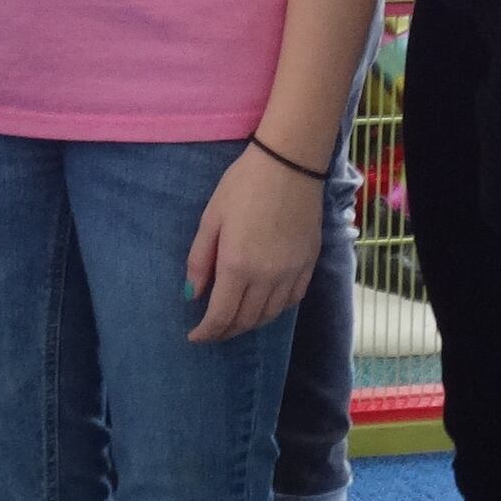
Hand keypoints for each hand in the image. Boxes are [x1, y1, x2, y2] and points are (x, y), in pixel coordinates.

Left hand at [184, 147, 322, 343]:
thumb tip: (192, 295)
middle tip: (211, 330)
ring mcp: (291, 273)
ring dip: (249, 323)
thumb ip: (199, 260)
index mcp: (237, 267)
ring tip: (234, 320)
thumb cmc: (243, 186)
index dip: (206, 333)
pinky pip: (291, 301)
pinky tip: (264, 304)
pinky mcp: (309, 264)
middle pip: (245, 321)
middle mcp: (267, 278)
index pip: (221, 316)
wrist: (289, 164)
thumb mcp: (211, 219)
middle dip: (225, 331)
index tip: (194, 337)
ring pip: (270, 315)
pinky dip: (274, 310)